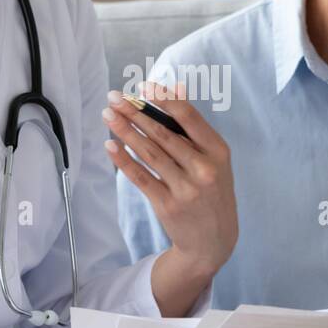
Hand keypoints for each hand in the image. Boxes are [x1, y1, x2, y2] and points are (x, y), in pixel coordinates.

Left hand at [103, 81, 236, 280]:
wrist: (213, 241)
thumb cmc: (212, 192)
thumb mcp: (215, 160)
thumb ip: (194, 128)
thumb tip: (175, 87)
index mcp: (218, 152)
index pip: (189, 118)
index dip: (165, 99)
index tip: (143, 86)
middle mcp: (204, 169)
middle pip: (163, 134)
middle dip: (135, 113)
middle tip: (114, 98)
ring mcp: (186, 189)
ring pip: (149, 153)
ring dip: (125, 132)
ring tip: (108, 115)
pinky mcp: (167, 205)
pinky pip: (141, 178)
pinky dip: (124, 160)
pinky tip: (111, 145)